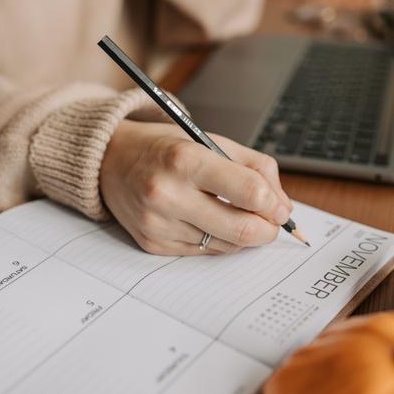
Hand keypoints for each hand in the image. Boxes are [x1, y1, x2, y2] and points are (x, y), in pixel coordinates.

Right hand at [100, 120, 291, 254]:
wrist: (111, 161)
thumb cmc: (165, 148)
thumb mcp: (212, 141)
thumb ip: (255, 168)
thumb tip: (282, 207)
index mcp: (186, 160)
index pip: (250, 192)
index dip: (274, 204)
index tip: (279, 207)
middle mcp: (167, 194)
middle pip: (242, 229)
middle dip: (267, 230)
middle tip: (270, 221)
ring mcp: (158, 224)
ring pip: (226, 245)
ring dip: (242, 234)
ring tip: (235, 213)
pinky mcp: (153, 244)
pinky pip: (205, 252)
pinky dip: (218, 239)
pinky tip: (209, 221)